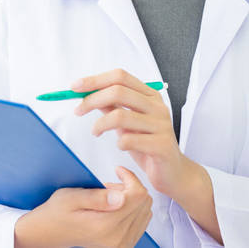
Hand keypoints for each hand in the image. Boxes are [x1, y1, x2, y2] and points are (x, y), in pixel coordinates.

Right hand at [14, 165, 152, 247]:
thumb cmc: (57, 213)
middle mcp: (117, 239)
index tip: (118, 171)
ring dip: (132, 198)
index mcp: (105, 226)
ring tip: (110, 196)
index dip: (130, 177)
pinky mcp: (124, 245)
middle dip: (131, 187)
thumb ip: (96, 196)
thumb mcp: (70, 197)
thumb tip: (121, 196)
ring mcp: (122, 245)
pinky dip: (133, 209)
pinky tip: (115, 206)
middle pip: (144, 203)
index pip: (137, 195)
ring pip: (145, 211)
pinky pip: (142, 221)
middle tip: (109, 184)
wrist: (50, 232)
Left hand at [73, 68, 194, 198]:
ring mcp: (162, 125)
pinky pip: (129, 140)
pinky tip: (120, 146)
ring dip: (100, 124)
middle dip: (92, 100)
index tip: (75, 87)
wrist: (173, 172)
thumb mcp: (127, 122)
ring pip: (120, 116)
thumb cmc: (147, 144)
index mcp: (149, 96)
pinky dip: (118, 143)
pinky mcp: (162, 146)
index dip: (95, 80)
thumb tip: (87, 93)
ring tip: (95, 132)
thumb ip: (112, 106)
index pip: (120, 77)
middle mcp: (157, 107)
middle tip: (78, 110)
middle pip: (118, 92)